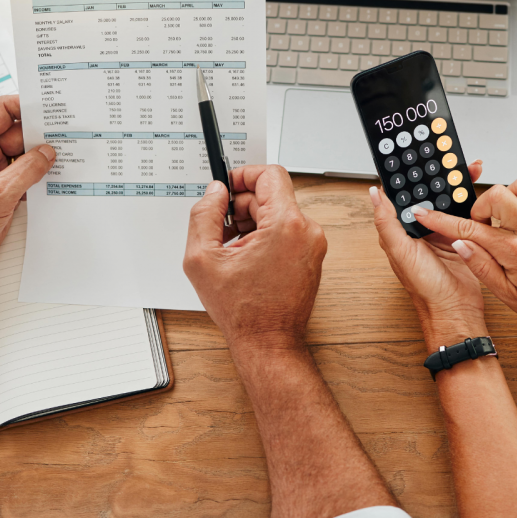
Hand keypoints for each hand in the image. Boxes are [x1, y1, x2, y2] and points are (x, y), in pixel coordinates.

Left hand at [0, 95, 54, 277]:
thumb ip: (26, 170)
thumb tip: (47, 153)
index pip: (1, 111)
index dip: (26, 107)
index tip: (51, 109)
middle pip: (17, 133)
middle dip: (40, 137)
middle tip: (67, 138)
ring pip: (23, 155)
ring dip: (41, 160)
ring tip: (66, 158)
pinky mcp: (0, 189)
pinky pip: (24, 175)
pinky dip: (38, 177)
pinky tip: (56, 178)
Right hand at [183, 165, 326, 350]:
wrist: (268, 342)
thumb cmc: (244, 311)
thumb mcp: (203, 258)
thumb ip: (204, 215)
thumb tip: (215, 193)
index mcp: (286, 225)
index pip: (270, 174)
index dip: (243, 175)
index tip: (227, 187)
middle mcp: (307, 231)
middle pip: (271, 195)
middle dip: (242, 207)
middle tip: (221, 228)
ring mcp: (313, 245)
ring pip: (278, 214)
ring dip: (252, 224)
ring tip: (231, 250)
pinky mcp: (312, 257)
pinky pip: (287, 232)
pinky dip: (265, 237)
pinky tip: (245, 259)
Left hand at [371, 162, 487, 347]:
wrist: (456, 309)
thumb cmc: (425, 288)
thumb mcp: (401, 251)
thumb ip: (386, 222)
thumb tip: (373, 194)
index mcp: (402, 230)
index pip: (404, 195)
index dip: (410, 175)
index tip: (417, 156)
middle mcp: (420, 229)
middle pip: (429, 193)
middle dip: (439, 175)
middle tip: (450, 158)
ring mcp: (442, 232)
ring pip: (449, 200)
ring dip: (458, 185)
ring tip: (468, 168)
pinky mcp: (462, 237)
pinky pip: (466, 213)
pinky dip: (472, 201)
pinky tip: (477, 190)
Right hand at [410, 175, 516, 329]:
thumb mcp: (505, 293)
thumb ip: (480, 266)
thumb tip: (459, 244)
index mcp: (513, 251)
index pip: (469, 229)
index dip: (441, 220)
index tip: (424, 213)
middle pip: (495, 195)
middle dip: (481, 205)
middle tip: (483, 223)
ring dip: (505, 195)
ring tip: (503, 215)